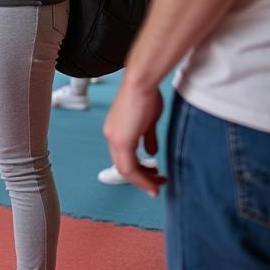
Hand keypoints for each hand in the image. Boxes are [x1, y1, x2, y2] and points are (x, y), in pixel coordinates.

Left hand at [103, 77, 166, 196]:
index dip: (138, 170)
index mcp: (116, 131)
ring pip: (125, 170)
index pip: (124, 157)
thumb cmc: (145, 96)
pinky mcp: (121, 140)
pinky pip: (129, 167)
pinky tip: (152, 182)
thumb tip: (151, 152)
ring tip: (157, 186)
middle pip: (123, 166)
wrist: (141, 83)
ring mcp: (114, 139)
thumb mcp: (148, 122)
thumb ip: (147, 138)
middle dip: (141, 178)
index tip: (153, 177)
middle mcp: (111, 136)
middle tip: (156, 185)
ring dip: (142, 181)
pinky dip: (141, 178)